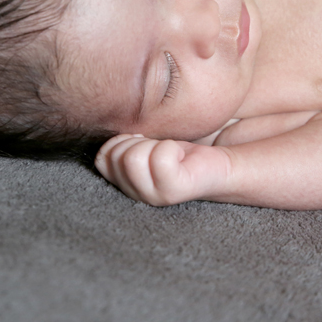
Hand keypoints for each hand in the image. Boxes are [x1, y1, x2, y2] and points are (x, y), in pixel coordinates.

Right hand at [94, 134, 231, 205]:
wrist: (220, 164)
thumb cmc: (179, 151)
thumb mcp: (142, 144)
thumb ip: (120, 144)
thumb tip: (107, 124)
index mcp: (124, 184)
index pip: (102, 159)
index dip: (121, 141)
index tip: (142, 140)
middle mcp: (135, 195)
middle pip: (116, 156)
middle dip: (139, 140)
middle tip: (160, 147)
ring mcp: (153, 196)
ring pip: (133, 157)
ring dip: (154, 145)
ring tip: (170, 152)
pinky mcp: (174, 191)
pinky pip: (160, 158)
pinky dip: (171, 147)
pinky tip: (181, 156)